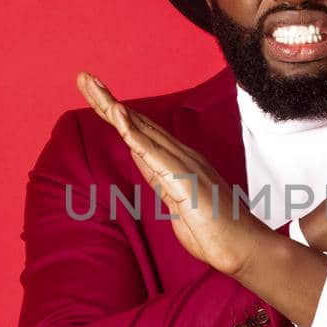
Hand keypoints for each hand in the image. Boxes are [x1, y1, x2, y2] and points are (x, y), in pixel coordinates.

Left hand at [76, 71, 267, 277]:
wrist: (243, 249)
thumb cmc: (215, 232)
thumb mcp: (175, 203)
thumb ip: (159, 180)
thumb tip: (142, 161)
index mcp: (178, 161)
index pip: (141, 131)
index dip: (116, 112)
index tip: (95, 93)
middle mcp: (181, 156)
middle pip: (138, 122)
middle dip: (107, 100)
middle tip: (83, 77)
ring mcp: (183, 165)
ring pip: (142, 129)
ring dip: (114, 107)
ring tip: (91, 84)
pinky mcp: (183, 180)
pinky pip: (152, 152)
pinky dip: (133, 131)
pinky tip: (117, 114)